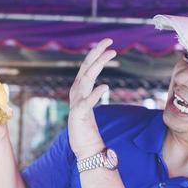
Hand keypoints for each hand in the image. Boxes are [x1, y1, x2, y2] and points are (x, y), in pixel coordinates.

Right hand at [68, 38, 115, 159]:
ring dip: (97, 65)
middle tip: (109, 41)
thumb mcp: (89, 104)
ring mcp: (76, 103)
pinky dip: (95, 94)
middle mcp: (76, 92)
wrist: (84, 146)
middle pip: (85, 68)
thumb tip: (102, 85)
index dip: (96, 54)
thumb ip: (91, 93)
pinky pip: (86, 103)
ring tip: (110, 54)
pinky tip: (105, 87)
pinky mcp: (78, 115)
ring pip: (86, 79)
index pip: (87, 67)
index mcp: (79, 89)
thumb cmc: (87, 125)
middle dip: (96, 53)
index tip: (108, 43)